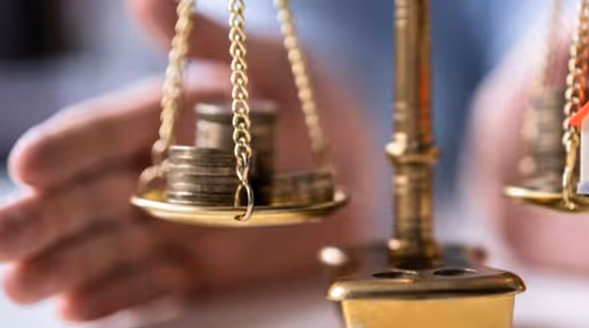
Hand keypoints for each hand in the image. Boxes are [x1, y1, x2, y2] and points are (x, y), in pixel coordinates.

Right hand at [0, 0, 373, 321]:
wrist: (357, 162)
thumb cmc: (309, 102)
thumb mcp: (263, 66)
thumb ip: (204, 42)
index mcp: (163, 121)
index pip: (102, 134)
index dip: (65, 149)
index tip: (26, 163)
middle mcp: (160, 175)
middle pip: (89, 198)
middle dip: (42, 219)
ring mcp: (177, 225)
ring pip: (111, 246)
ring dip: (68, 266)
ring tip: (24, 284)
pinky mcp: (202, 267)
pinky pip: (154, 284)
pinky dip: (120, 296)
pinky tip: (80, 305)